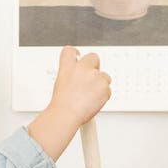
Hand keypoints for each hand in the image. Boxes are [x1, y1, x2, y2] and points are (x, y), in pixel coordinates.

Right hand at [27, 45, 110, 161]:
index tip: (78, 56)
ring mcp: (94, 76)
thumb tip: (77, 79)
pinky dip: (103, 97)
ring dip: (99, 85)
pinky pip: (108, 90)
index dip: (75, 53)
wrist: (66, 116)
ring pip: (104, 76)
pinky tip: (93, 102)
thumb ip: (71, 78)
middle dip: (94, 67)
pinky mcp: (104, 86)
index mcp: (68, 68)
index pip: (70, 51)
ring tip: (89, 97)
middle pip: (93, 58)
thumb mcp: (60, 86)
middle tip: (89, 82)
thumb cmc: (61, 106)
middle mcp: (82, 68)